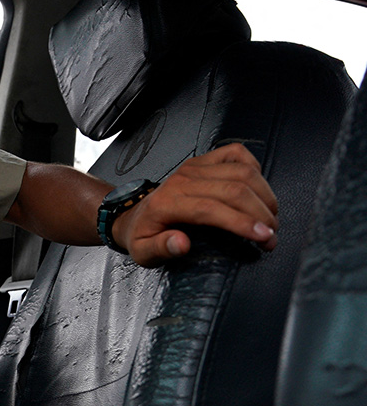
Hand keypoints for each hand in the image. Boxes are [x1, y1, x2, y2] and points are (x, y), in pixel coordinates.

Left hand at [113, 143, 278, 266]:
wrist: (133, 215)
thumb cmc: (142, 234)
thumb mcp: (143, 251)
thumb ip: (160, 248)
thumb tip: (180, 244)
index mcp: (168, 203)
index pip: (212, 209)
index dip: (243, 223)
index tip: (264, 237)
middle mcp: (183, 181)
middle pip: (234, 190)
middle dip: (261, 214)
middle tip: (272, 235)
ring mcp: (194, 167)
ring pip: (241, 172)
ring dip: (264, 195)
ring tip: (271, 217)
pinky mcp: (203, 160)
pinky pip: (235, 153)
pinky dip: (254, 167)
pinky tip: (259, 189)